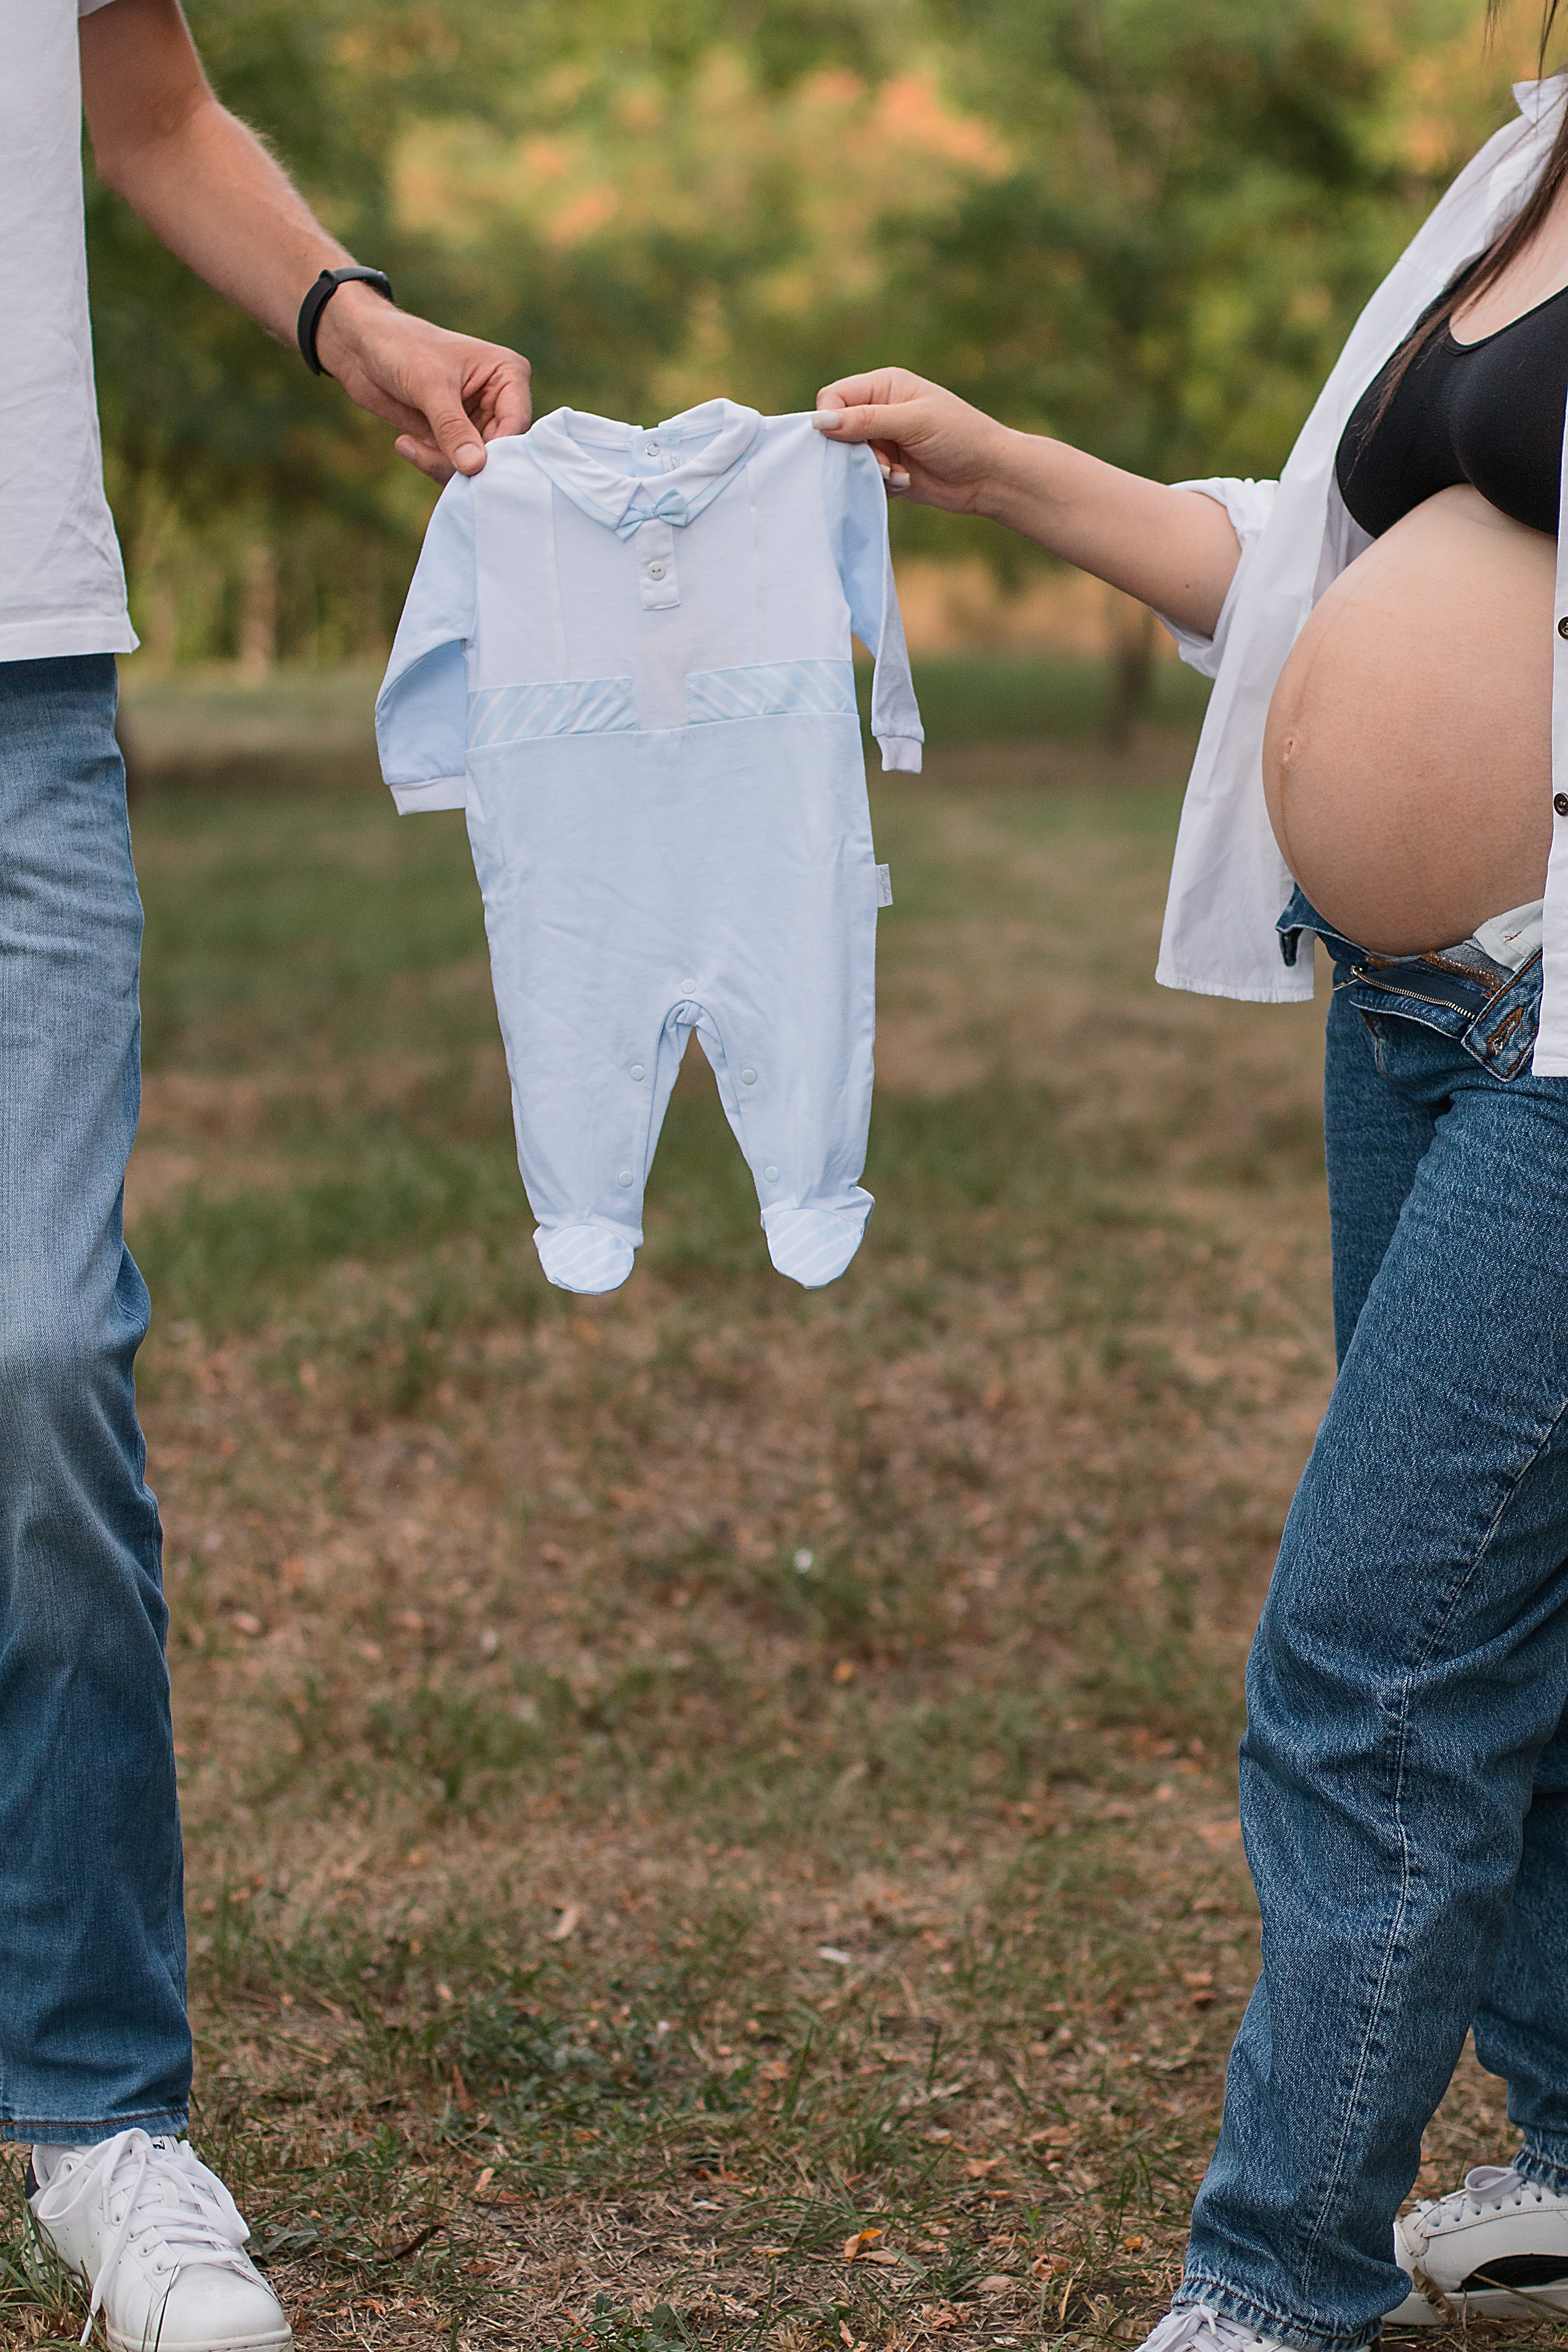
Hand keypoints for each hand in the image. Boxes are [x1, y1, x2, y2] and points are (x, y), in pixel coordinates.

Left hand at [315, 284, 531, 481]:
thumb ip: (453, 428)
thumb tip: (474, 467)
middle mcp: (499, 400)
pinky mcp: (455, 437)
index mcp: (508, 376)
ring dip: (444, 467)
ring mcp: (477, 420)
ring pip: (477, 465)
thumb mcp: (430, 386)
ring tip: (411, 446)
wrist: (361, 347)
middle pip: (499, 452)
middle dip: (467, 465)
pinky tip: (406, 445)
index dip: (498, 452)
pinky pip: (454, 466)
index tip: (471, 469)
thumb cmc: (401, 347)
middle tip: (431, 460)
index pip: (517, 425)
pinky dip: (432, 464)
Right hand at [812, 368, 1011, 511]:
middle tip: (882, 462)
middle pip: (837, 430)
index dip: (830, 419)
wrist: (989, 475)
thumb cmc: (959, 436)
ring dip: (870, 470)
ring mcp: (883, 442)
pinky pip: (864, 478)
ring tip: (898, 473)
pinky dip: (881, 484)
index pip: (834, 397)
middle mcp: (879, 411)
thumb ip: (866, 421)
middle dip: (853, 450)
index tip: (842, 441)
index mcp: (884, 386)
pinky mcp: (888, 469)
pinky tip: (906, 481)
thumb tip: (819, 421)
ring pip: (848, 458)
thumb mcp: (912, 421)